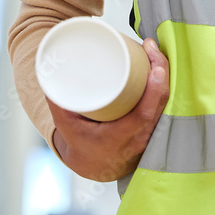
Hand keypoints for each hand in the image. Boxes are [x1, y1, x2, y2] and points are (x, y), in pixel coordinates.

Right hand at [47, 38, 170, 181]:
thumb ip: (58, 101)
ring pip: (166, 102)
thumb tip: (47, 73)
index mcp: (119, 140)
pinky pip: (166, 105)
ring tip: (154, 50)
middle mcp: (140, 138)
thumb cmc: (81, 146)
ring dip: (165, 75)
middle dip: (161, 72)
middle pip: (160, 103)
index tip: (156, 67)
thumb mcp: (66, 126)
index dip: (154, 91)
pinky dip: (166, 84)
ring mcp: (151, 133)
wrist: (94, 167)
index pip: (144, 115)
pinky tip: (163, 65)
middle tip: (151, 47)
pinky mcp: (155, 127)